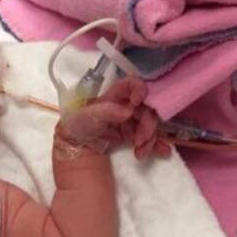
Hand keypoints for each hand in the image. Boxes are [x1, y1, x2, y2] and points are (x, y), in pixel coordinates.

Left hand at [56, 77, 170, 159]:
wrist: (75, 149)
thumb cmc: (78, 128)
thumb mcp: (87, 117)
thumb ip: (107, 111)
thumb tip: (128, 110)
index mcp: (113, 97)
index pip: (130, 85)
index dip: (139, 89)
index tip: (139, 102)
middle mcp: (124, 106)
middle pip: (145, 108)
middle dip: (147, 124)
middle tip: (141, 140)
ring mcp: (129, 121)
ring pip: (148, 124)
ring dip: (149, 138)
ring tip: (141, 152)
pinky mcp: (131, 135)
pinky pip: (147, 137)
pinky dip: (155, 144)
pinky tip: (162, 151)